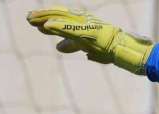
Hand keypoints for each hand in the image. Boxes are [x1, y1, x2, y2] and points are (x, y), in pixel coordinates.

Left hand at [26, 5, 154, 74]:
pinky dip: (59, 28)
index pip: (63, 19)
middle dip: (43, 17)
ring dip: (47, 20)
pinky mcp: (90, 33)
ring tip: (32, 20)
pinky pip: (71, 30)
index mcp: (85, 24)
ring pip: (63, 21)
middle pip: (60, 17)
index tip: (35, 22)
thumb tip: (59, 47)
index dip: (49, 19)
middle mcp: (85, 22)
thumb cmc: (113, 50)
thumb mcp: (89, 48)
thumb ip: (73, 45)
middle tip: (28, 18)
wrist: (130, 51)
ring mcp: (88, 27)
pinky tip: (46, 27)